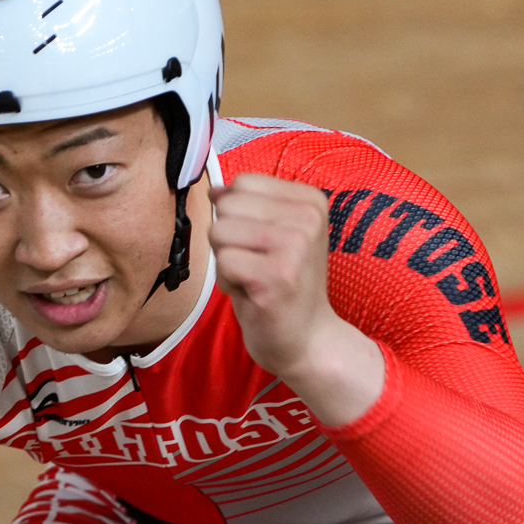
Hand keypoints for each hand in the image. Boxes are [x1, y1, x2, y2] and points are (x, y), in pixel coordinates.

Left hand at [208, 173, 384, 426]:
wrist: (307, 340)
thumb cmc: (282, 286)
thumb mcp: (273, 234)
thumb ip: (247, 206)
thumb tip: (213, 189)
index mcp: (310, 201)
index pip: (243, 183)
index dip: (238, 216)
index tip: (264, 246)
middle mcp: (308, 218)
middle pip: (227, 205)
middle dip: (229, 239)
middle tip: (257, 266)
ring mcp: (294, 246)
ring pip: (219, 232)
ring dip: (227, 261)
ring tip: (254, 279)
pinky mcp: (276, 275)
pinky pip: (222, 262)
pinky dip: (228, 282)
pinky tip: (252, 294)